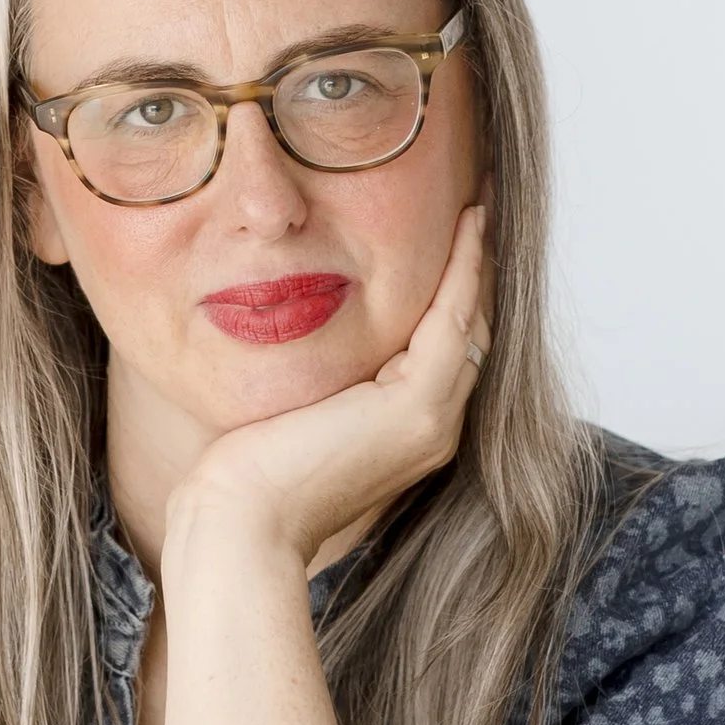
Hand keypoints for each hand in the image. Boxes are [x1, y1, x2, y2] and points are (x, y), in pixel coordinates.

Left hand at [166, 202, 494, 569]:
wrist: (242, 520)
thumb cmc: (247, 474)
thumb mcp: (294, 409)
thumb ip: (321, 377)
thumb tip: (304, 334)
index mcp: (407, 431)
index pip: (444, 346)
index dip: (455, 289)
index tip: (456, 234)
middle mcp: (433, 428)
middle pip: (470, 330)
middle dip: (478, 268)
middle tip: (482, 206)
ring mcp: (432, 422)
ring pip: (473, 321)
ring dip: (480, 259)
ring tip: (482, 205)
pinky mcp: (417, 408)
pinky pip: (454, 320)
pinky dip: (466, 270)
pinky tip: (468, 225)